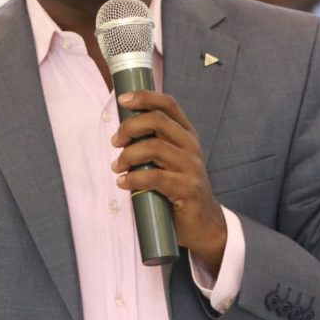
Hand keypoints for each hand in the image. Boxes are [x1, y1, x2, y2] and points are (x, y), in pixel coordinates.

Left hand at [111, 91, 227, 274]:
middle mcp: (191, 145)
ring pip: (153, 147)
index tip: (123, 100)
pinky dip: (133, 178)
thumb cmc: (180, 188)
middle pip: (157, 120)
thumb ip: (155, 143)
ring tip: (117, 167)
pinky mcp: (187, 188)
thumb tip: (122, 132)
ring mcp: (192, 166)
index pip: (168, 104)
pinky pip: (155, 177)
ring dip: (128, 155)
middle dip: (129, 127)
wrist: (204, 222)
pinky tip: (123, 183)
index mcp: (187, 134)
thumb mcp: (171, 160)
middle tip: (115, 142)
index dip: (145, 97)